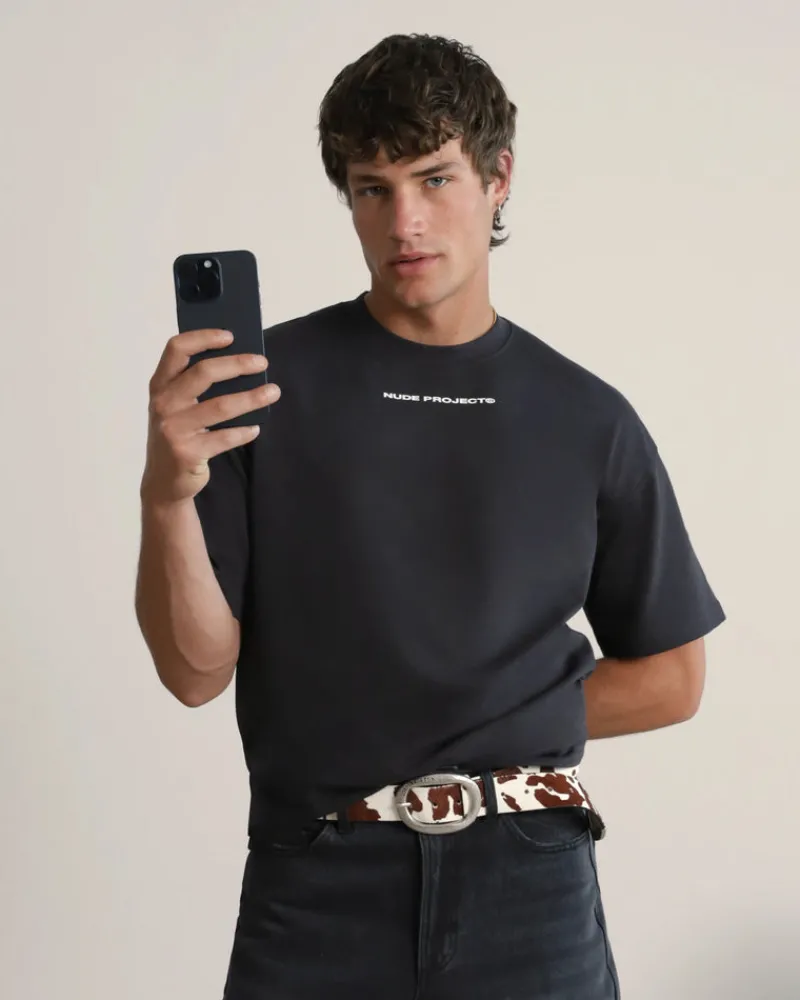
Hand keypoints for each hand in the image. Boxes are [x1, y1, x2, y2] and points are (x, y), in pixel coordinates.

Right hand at [140, 328, 279, 505]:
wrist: (162, 483)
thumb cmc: (176, 435)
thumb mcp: (175, 407)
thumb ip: (193, 385)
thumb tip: (239, 362)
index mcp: (159, 385)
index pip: (177, 349)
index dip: (204, 337)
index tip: (231, 336)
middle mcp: (162, 403)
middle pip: (204, 373)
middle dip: (238, 364)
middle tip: (262, 363)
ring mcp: (173, 429)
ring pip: (220, 405)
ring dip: (251, 398)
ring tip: (273, 392)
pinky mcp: (187, 453)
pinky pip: (224, 437)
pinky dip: (244, 432)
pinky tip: (255, 428)